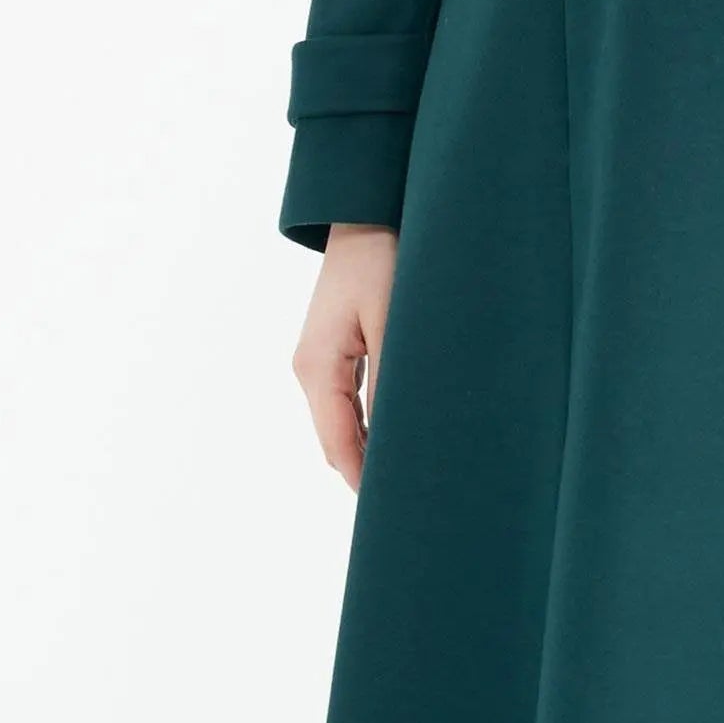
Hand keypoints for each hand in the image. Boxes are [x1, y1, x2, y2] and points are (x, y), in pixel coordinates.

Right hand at [293, 224, 397, 489]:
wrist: (366, 211)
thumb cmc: (383, 259)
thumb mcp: (394, 323)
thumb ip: (392, 382)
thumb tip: (397, 439)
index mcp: (317, 367)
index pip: (339, 444)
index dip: (365, 480)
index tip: (394, 511)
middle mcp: (310, 369)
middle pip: (337, 439)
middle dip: (369, 470)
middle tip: (413, 500)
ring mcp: (319, 360)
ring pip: (344, 422)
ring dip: (372, 447)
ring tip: (412, 474)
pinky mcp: (334, 349)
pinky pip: (349, 401)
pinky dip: (371, 423)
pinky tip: (400, 433)